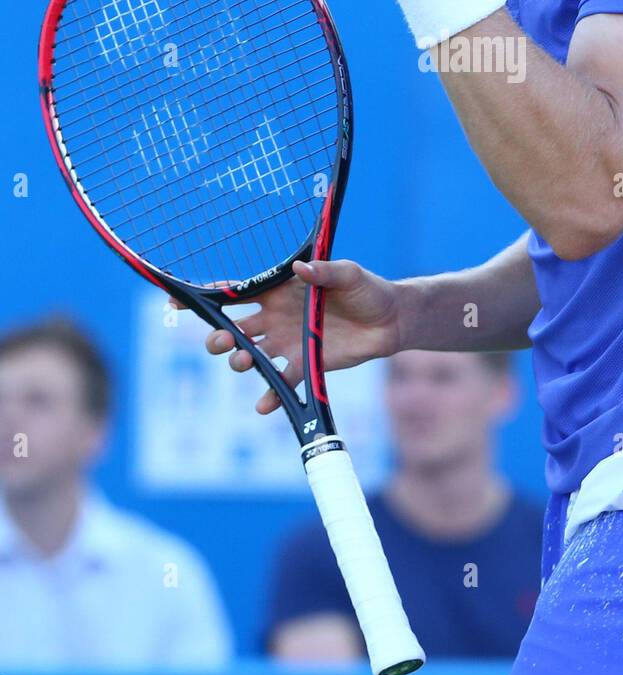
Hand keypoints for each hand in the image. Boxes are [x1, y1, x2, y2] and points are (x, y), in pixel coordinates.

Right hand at [203, 260, 411, 414]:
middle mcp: (276, 317)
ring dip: (239, 361)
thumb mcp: (349, 274)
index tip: (178, 302)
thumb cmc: (367, 289)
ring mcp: (287, 342)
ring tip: (242, 362)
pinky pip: (280, 382)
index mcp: (279, 290)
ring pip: (251, 355)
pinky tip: (264, 404)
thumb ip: (325, 272)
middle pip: (235, 327)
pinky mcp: (304, 364)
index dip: (209, 296)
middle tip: (219, 341)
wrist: (390, 320)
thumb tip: (301, 270)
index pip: (238, 292)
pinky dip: (270, 395)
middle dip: (219, 335)